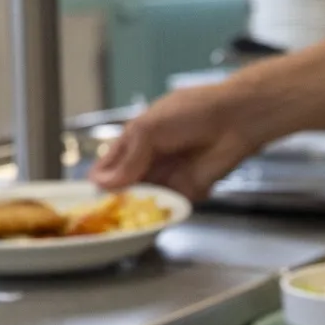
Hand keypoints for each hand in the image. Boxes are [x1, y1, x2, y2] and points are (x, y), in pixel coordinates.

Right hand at [90, 78, 286, 200]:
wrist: (236, 119)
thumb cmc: (194, 112)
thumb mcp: (149, 128)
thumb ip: (128, 158)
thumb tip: (104, 183)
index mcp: (136, 139)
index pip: (109, 165)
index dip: (99, 179)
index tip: (88, 195)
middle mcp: (150, 160)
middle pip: (125, 187)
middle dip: (116, 199)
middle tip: (106, 210)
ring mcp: (168, 177)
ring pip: (145, 200)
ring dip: (139, 208)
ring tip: (130, 212)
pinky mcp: (187, 192)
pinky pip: (169, 207)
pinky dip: (164, 210)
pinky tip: (156, 211)